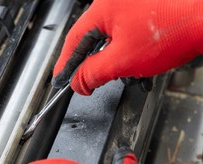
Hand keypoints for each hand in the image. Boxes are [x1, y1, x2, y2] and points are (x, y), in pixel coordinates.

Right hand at [52, 0, 202, 94]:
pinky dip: (128, 52)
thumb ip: (93, 73)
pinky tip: (139, 65)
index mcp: (103, 8)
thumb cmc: (175, 27)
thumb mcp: (123, 60)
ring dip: (114, 61)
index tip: (60, 80)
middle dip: (91, 64)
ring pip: (111, 38)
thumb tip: (78, 82)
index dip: (65, 65)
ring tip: (124, 76)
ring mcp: (132, 4)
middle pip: (91, 39)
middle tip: (87, 84)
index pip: (73, 41)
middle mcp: (115, 1)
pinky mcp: (147, 10)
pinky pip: (128, 34)